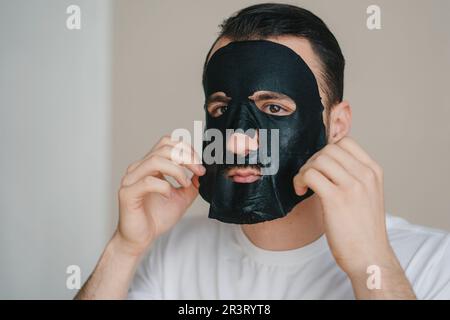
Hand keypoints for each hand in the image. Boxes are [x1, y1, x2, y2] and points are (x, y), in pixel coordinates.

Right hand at [115, 135, 204, 255]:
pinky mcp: (127, 193)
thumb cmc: (156, 218)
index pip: (167, 143)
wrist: (141, 239)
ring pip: (155, 160)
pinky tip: (169, 195)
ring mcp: (131, 180)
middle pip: (164, 148)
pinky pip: (147, 181)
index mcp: (149, 166)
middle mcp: (139, 169)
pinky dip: (164, 186)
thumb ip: (191, 184)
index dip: (186, 149)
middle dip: (186, 158)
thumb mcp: (181, 198)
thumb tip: (201, 172)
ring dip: (177, 170)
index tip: (199, 165)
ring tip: (185, 184)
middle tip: (198, 171)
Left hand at [293, 137, 392, 275]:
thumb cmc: (363, 230)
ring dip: (304, 171)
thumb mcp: (367, 195)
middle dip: (312, 161)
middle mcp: (365, 175)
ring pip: (318, 160)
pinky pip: (310, 175)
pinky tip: (301, 192)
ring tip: (304, 186)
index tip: (320, 168)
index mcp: (373, 171)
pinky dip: (300, 180)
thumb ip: (352, 176)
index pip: (346, 142)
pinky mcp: (336, 199)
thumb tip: (324, 162)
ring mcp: (352, 186)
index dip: (326, 151)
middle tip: (309, 179)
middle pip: (329, 149)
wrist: (370, 257)